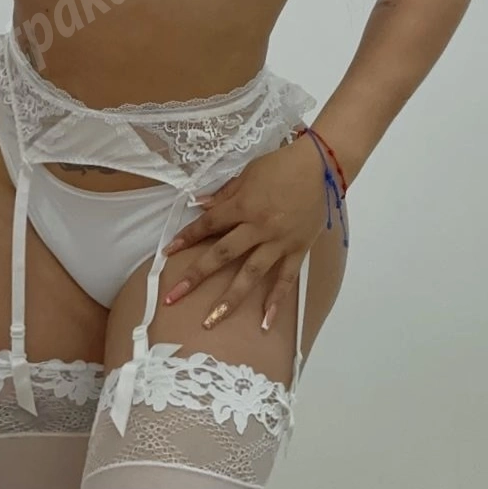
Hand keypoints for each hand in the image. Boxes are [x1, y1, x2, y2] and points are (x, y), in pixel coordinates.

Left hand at [161, 133, 328, 331]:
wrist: (320, 167)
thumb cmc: (280, 165)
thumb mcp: (248, 173)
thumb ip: (224, 193)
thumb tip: (200, 205)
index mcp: (243, 206)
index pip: (208, 225)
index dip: (186, 238)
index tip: (167, 253)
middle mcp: (258, 228)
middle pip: (222, 255)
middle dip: (196, 276)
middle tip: (173, 297)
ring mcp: (279, 242)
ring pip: (251, 274)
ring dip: (230, 298)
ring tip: (212, 320)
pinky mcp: (298, 250)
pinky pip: (286, 279)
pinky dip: (276, 300)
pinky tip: (265, 322)